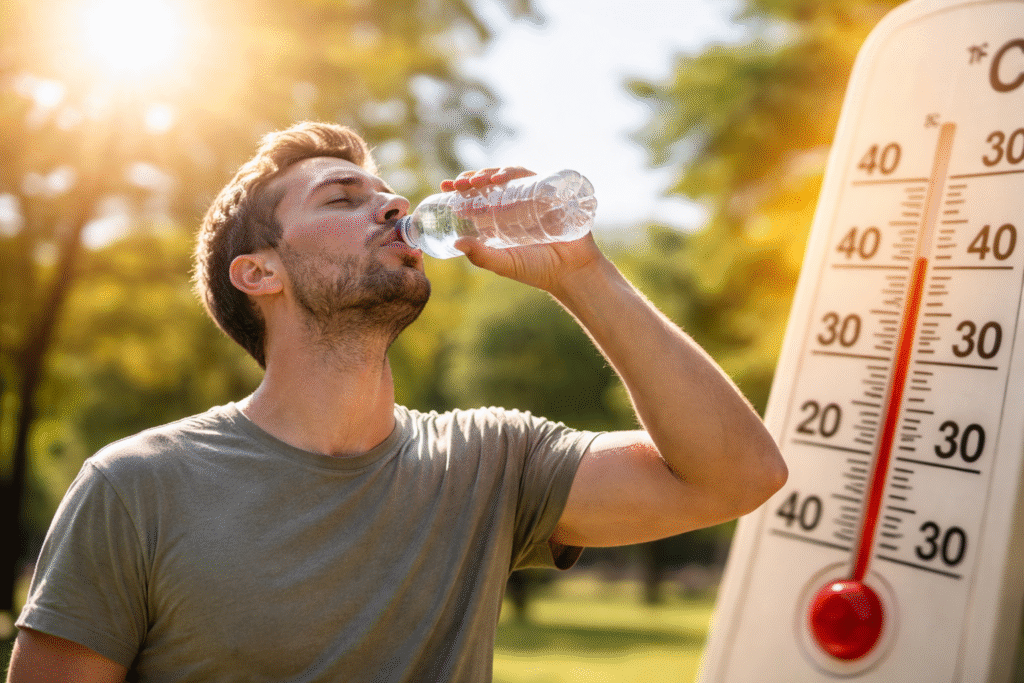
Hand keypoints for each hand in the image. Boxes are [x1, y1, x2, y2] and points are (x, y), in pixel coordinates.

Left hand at [440, 167, 604, 294]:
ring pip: (508, 174)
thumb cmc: (537, 269)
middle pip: (491, 182)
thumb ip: (481, 256)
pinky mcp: (550, 192)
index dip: (462, 187)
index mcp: (502, 216)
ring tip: (478, 181)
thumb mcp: (504, 264)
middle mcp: (516, 203)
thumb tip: (456, 243)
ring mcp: (534, 196)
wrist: (570, 272)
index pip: (478, 195)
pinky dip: (514, 172)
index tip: (445, 186)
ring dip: (490, 172)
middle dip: (473, 178)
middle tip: (458, 184)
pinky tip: (500, 179)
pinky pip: (530, 175)